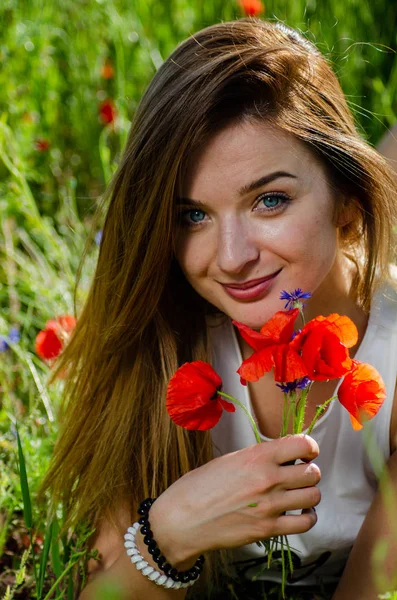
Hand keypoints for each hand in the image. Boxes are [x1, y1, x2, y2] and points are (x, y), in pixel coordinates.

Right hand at [147, 434, 319, 567]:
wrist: (182, 519)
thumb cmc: (200, 486)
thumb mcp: (229, 460)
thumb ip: (258, 457)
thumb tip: (282, 457)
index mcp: (257, 456)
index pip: (302, 444)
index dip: (309, 447)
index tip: (306, 452)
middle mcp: (268, 479)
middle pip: (312, 472)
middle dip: (309, 472)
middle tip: (298, 475)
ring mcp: (270, 506)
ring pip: (313, 496)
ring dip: (308, 494)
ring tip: (297, 494)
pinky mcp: (268, 529)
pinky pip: (306, 523)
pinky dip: (307, 517)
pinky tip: (297, 514)